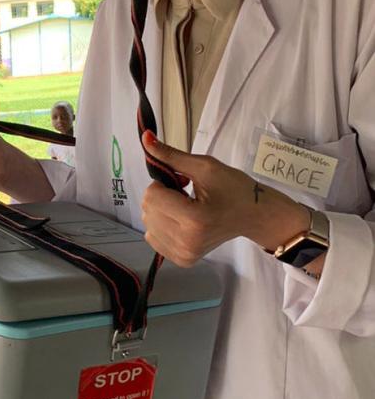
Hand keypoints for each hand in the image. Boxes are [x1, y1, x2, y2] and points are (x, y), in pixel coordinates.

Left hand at [141, 133, 310, 265]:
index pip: (152, 197)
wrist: (253, 216)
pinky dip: (162, 225)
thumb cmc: (234, 189)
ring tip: (186, 207)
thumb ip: (171, 156)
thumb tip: (145, 138)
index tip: (181, 182)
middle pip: (148, 210)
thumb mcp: (204, 167)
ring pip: (148, 224)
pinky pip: (153, 237)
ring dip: (161, 211)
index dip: (162, 183)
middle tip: (185, 194)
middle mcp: (187, 241)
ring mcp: (184, 254)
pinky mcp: (182, 260)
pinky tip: (182, 221)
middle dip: (161, 196)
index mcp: (194, 219)